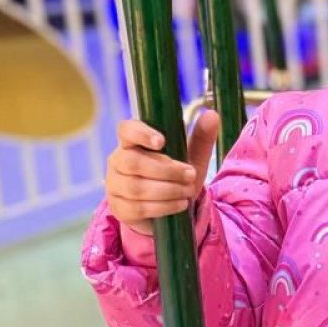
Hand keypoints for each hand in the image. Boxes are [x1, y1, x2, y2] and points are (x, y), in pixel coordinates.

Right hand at [105, 110, 219, 235]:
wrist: (167, 211)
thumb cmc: (174, 178)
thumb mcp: (190, 158)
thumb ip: (200, 137)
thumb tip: (212, 115)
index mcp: (132, 142)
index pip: (126, 130)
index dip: (141, 134)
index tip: (161, 141)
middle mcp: (118, 161)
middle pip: (133, 162)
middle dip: (166, 170)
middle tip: (190, 175)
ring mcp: (115, 185)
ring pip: (136, 187)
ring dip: (168, 190)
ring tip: (188, 191)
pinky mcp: (119, 208)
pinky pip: (138, 207)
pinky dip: (163, 206)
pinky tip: (180, 205)